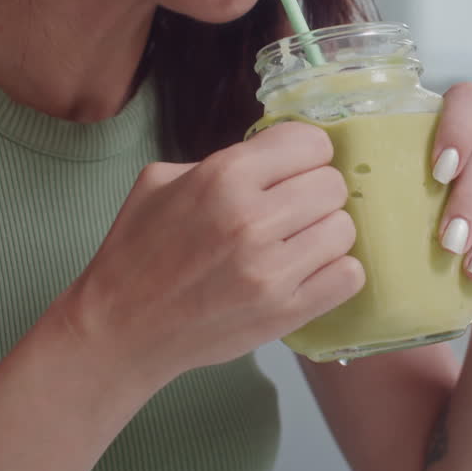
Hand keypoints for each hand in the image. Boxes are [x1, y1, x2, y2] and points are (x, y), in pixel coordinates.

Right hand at [67, 122, 363, 376]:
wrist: (122, 328)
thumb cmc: (137, 249)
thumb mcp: (162, 180)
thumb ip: (221, 160)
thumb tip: (275, 157)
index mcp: (223, 176)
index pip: (310, 142)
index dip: (303, 154)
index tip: (291, 169)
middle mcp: (252, 219)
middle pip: (333, 184)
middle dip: (315, 191)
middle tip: (292, 209)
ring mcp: (273, 271)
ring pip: (344, 228)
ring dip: (325, 232)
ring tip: (298, 242)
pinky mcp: (286, 312)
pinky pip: (349, 275)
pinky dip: (336, 271)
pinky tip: (309, 271)